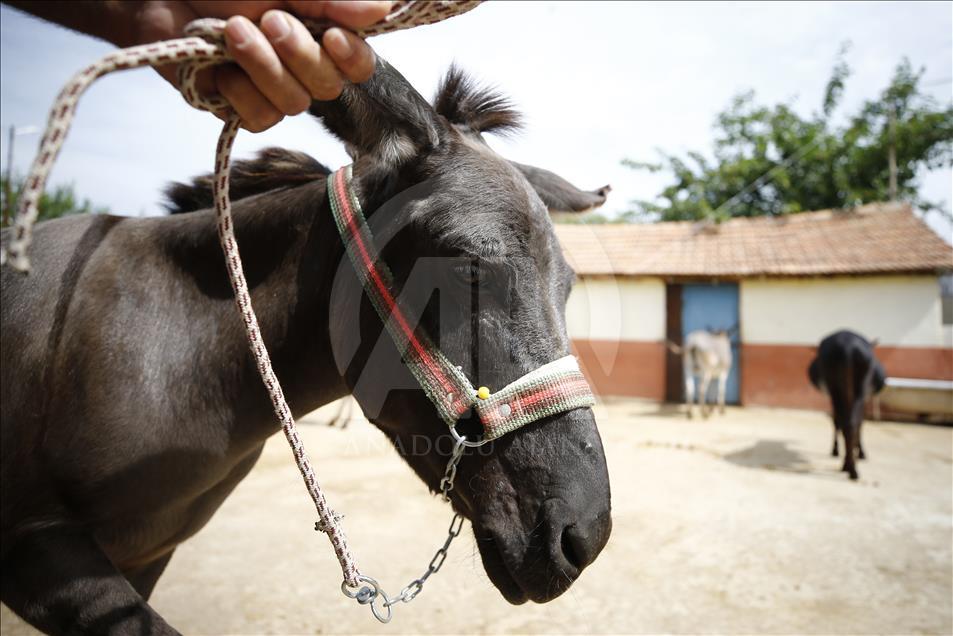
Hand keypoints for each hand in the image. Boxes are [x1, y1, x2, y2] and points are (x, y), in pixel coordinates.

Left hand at [135, 1, 391, 130]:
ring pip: (295, 104)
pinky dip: (240, 91)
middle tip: (269, 18)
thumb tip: (383, 8)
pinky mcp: (240, 108)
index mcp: (319, 31)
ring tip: (232, 31)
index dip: (354, 58)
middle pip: (330, 86)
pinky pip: (260, 118)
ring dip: (264, 66)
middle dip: (299, 54)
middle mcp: (302, 65)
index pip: (360, 64)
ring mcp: (271, 89)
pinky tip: (221, 68)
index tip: (334, 37)